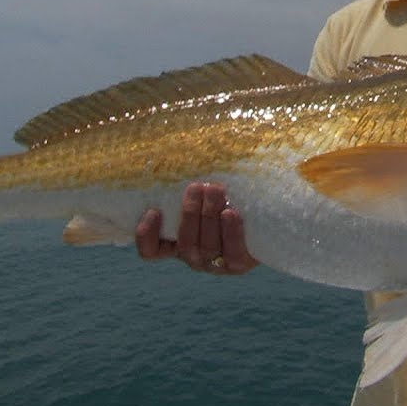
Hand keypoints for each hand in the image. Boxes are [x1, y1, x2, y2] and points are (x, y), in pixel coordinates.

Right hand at [134, 182, 259, 274]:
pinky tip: (230, 213)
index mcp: (175, 243)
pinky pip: (232, 253)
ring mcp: (215, 263)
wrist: (260, 219)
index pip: (151, 250)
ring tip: (215, 190)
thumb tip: (177, 141)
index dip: (146, 236)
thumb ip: (189, 182)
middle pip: (185, 243)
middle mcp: (193, 256)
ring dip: (209, 216)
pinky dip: (230, 232)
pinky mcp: (238, 264)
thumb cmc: (223, 197)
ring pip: (206, 246)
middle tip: (197, 187)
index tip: (154, 211)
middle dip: (190, 213)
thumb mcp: (201, 192)